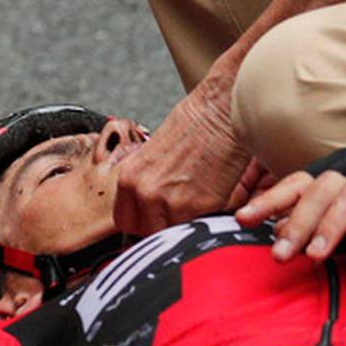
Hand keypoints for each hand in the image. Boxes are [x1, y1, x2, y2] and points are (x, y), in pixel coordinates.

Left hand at [112, 85, 248, 236]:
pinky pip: (198, 228)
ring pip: (172, 235)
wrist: (221, 110)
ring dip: (186, 225)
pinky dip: (207, 219)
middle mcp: (144, 191)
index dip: (141, 223)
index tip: (154, 220)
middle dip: (162, 227)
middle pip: (144, 234)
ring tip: (198, 202)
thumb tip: (152, 205)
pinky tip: (213, 197)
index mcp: (130, 177)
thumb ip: (148, 182)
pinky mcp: (198, 207)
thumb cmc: (195, 124)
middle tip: (178, 213)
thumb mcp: (155, 154)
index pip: (125, 221)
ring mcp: (170, 202)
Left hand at [236, 140, 345, 267]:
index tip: (241, 220)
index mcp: (339, 173)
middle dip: (298, 222)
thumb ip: (320, 226)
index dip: (270, 200)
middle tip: (280, 254)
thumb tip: (279, 237)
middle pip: (320, 190)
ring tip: (317, 256)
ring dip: (332, 224)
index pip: (297, 184)